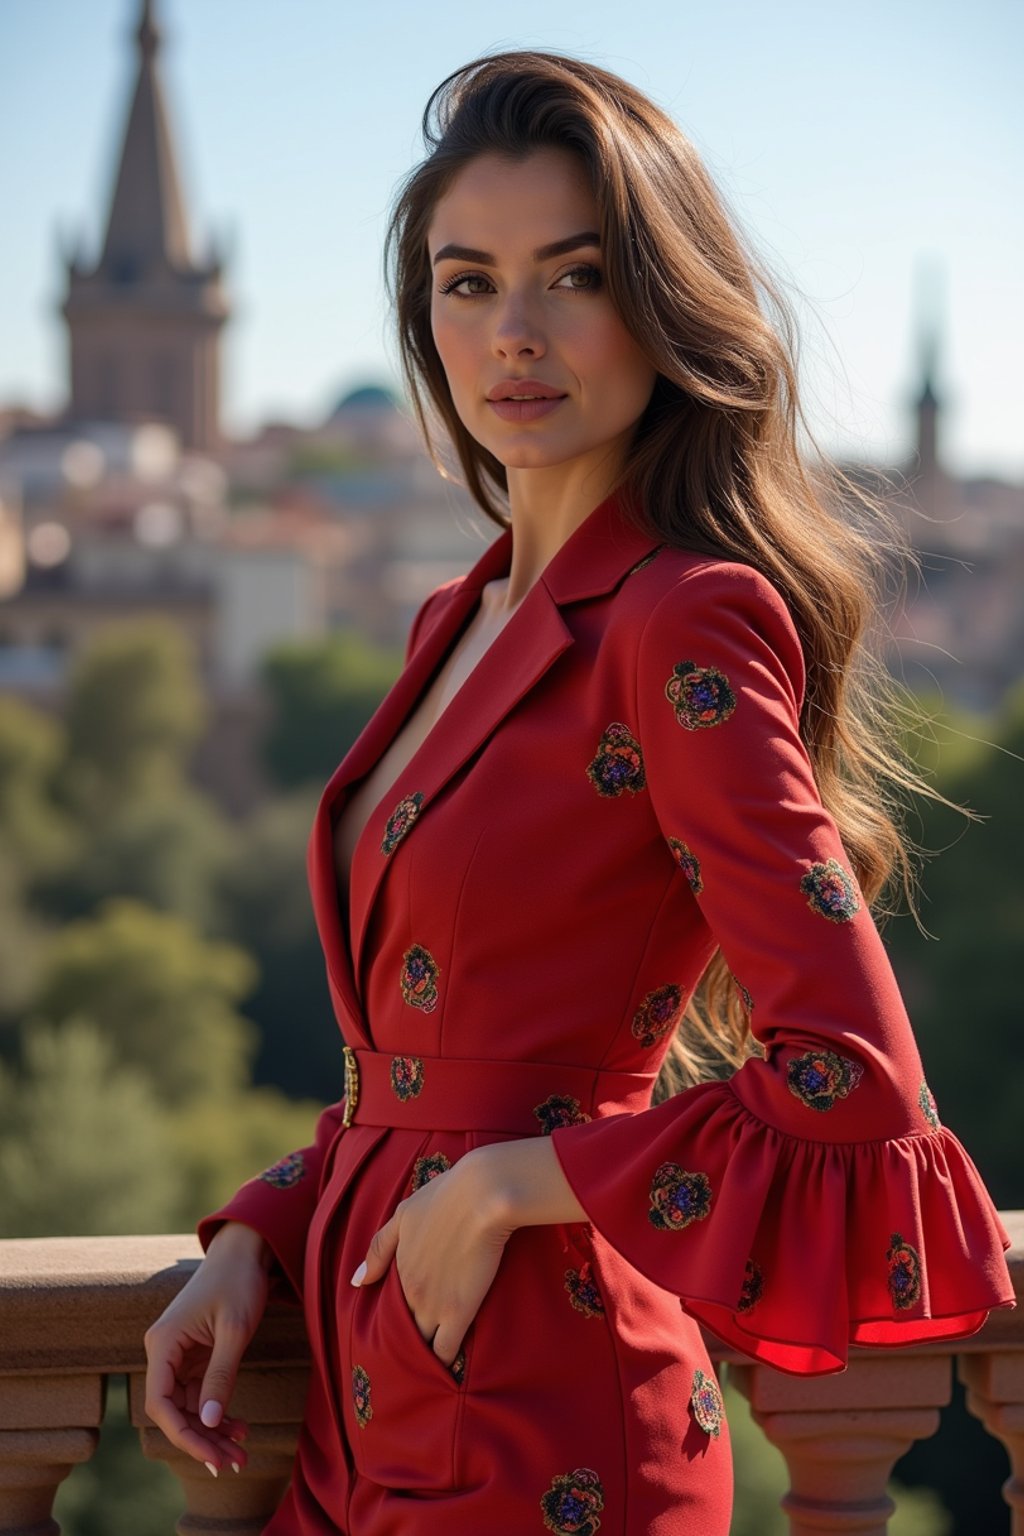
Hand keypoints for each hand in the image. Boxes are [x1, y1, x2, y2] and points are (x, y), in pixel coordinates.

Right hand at [143, 1222, 272, 1473]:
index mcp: (163, 1343)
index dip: (182, 1435)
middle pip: (174, 1410)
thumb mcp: (234, 1328)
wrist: (246, 1249)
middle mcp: (165, 1351)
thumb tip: (210, 1423)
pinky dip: (218, 1411)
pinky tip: (238, 1428)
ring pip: (189, 1406)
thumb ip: (221, 1375)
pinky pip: (200, 1393)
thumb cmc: (239, 1281)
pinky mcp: (195, 1355)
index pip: (160, 1403)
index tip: (210, 1456)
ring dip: (212, 1431)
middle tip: (233, 1464)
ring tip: (241, 1453)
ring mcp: (179, 1354)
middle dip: (202, 1439)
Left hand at [351, 1149, 511, 1368]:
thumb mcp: (403, 1215)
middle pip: (404, 1331)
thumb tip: (356, 1281)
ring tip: (434, 1360)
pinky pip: (445, 1352)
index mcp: (397, 1271)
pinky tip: (452, 1366)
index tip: (409, 1324)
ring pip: (422, 1346)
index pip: (391, 1310)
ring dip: (426, 1353)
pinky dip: (447, 1361)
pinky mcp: (459, 1312)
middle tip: (421, 1347)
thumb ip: (379, 1249)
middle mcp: (410, 1293)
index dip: (400, 1318)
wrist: (481, 1195)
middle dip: (411, 1340)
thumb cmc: (445, 1197)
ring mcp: (433, 1306)